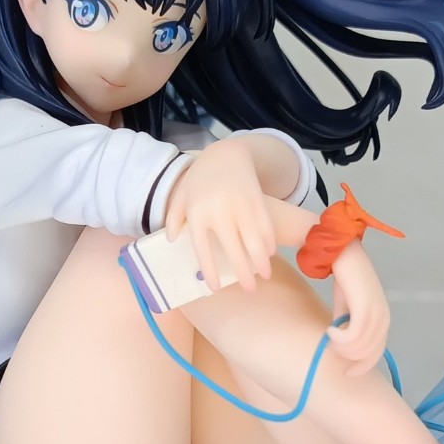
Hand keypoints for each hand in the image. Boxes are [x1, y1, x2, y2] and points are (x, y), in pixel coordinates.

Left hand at [164, 139, 275, 291]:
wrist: (226, 153)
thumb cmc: (200, 178)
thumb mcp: (182, 195)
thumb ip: (174, 217)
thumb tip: (173, 240)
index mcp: (197, 213)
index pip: (202, 249)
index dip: (209, 270)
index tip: (214, 288)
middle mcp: (219, 211)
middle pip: (232, 249)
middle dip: (243, 272)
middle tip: (250, 291)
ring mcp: (240, 205)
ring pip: (254, 240)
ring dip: (261, 261)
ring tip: (264, 276)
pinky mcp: (256, 199)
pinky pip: (265, 225)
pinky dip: (269, 241)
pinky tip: (270, 254)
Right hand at [325, 240, 390, 375]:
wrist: (341, 251)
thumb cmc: (343, 278)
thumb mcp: (345, 308)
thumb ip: (347, 327)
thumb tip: (340, 350)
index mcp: (382, 319)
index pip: (377, 352)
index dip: (362, 366)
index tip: (345, 373)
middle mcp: (383, 317)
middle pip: (369, 353)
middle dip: (348, 356)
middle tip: (329, 345)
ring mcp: (376, 311)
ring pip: (360, 347)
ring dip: (341, 347)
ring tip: (329, 334)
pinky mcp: (365, 305)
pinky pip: (354, 335)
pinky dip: (339, 338)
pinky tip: (330, 329)